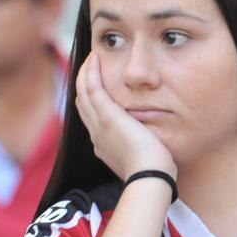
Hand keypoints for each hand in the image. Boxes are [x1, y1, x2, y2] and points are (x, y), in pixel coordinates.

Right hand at [75, 51, 175, 180]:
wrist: (150, 177)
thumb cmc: (154, 172)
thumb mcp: (143, 158)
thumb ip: (141, 146)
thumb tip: (150, 143)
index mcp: (103, 144)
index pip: (91, 117)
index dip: (90, 99)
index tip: (96, 86)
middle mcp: (96, 134)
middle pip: (82, 103)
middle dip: (83, 83)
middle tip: (89, 66)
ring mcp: (99, 125)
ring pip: (82, 92)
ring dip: (85, 73)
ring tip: (91, 59)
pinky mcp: (107, 116)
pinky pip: (92, 87)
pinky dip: (90, 71)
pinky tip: (94, 58)